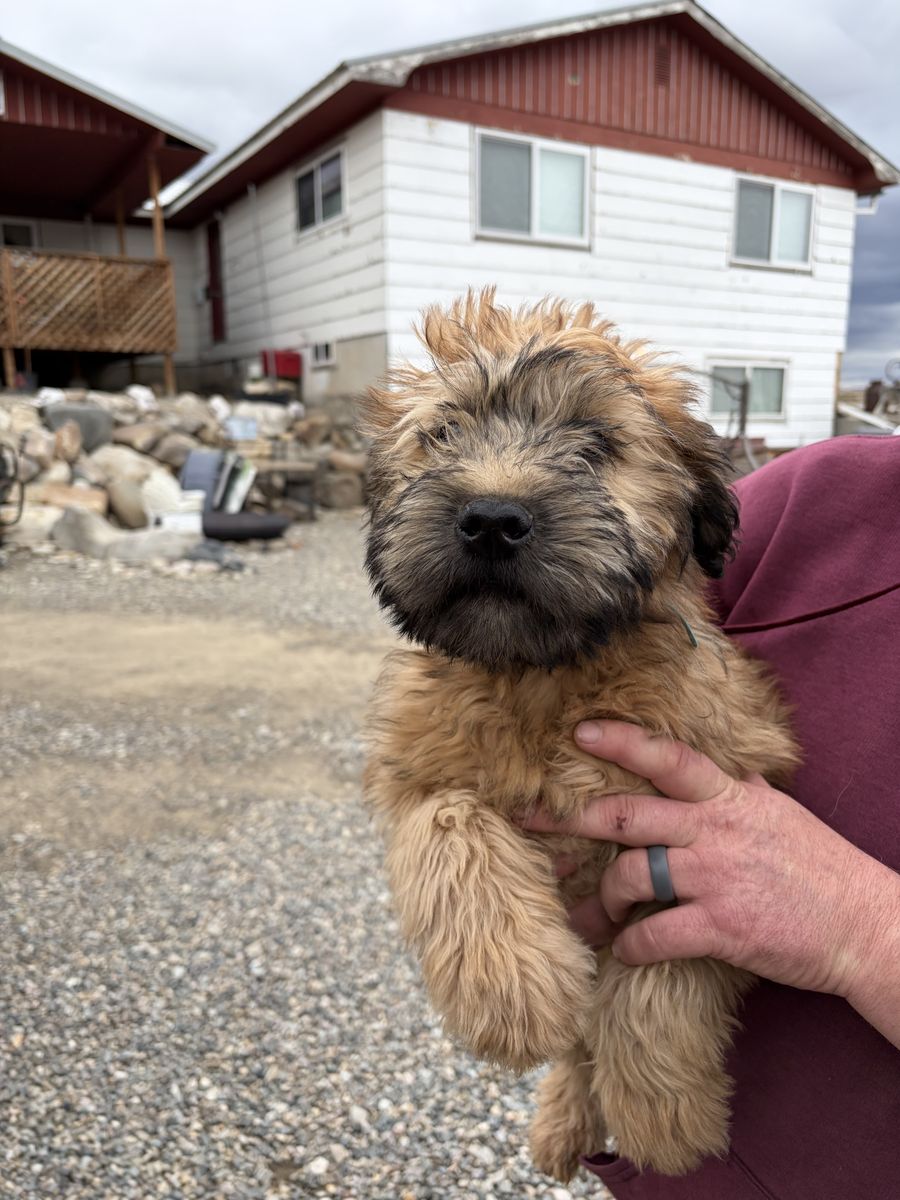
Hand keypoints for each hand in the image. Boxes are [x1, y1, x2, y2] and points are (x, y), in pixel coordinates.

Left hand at [526, 721, 899, 1037]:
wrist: (864, 924)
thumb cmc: (819, 868)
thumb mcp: (776, 813)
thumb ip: (734, 792)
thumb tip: (706, 773)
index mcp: (729, 797)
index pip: (666, 758)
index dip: (620, 742)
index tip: (578, 733)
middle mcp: (716, 829)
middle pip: (625, 817)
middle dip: (568, 820)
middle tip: (526, 820)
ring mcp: (716, 877)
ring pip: (630, 875)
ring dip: (601, 899)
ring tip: (590, 914)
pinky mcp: (722, 928)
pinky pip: (654, 935)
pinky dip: (630, 946)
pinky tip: (623, 951)